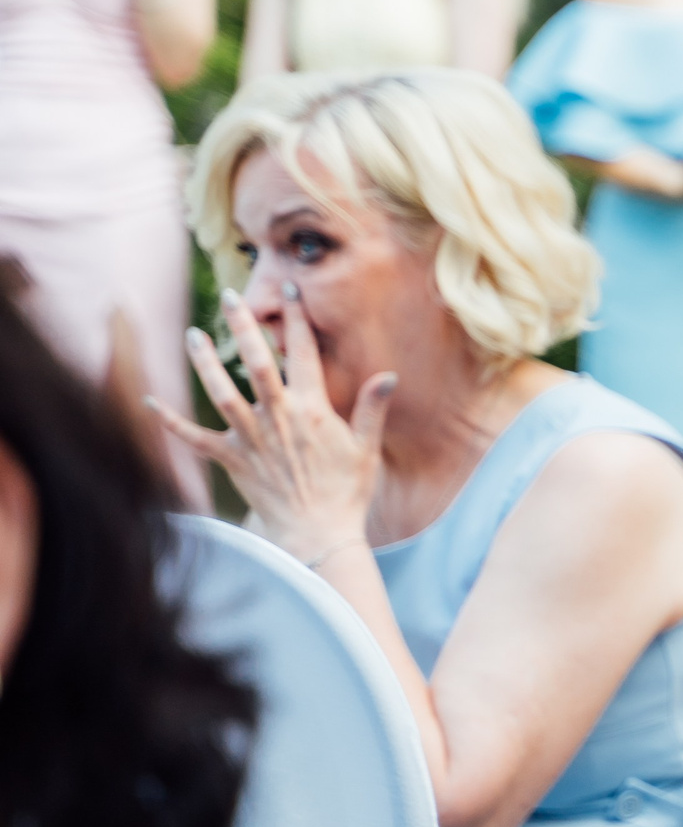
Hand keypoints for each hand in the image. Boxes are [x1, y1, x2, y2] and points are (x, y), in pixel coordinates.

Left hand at [151, 292, 392, 564]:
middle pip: (256, 363)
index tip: (290, 291)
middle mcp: (278, 417)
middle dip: (243, 326)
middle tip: (230, 297)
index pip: (303, 354)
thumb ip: (371, 408)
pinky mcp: (232, 460)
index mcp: (312, 410)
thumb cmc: (347, 492)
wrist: (318, 534)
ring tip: (193, 334)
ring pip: (221, 391)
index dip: (297, 319)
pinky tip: (150, 400)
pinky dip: (170, 420)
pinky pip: (195, 437)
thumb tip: (388, 376)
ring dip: (206, 362)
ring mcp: (251, 438)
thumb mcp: (366, 448)